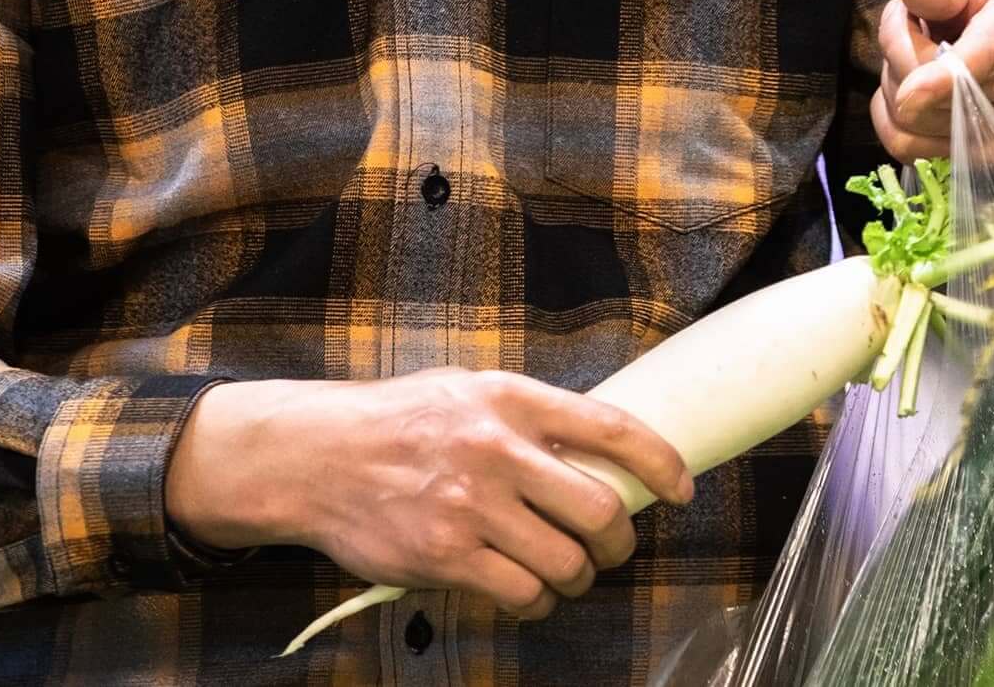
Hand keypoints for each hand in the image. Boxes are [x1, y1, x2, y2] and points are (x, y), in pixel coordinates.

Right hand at [164, 371, 691, 619]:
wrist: (312, 457)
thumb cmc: (395, 422)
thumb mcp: (466, 391)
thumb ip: (527, 416)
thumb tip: (595, 447)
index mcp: (511, 398)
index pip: (614, 429)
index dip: (661, 463)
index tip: (680, 488)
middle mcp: (497, 448)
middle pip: (600, 509)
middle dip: (619, 540)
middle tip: (610, 549)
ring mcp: (471, 504)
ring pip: (566, 561)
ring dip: (577, 577)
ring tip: (566, 574)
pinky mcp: (446, 554)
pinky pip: (522, 593)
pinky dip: (536, 602)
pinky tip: (527, 594)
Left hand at [871, 0, 993, 157]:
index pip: (988, 56)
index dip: (945, 79)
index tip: (908, 96)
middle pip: (943, 93)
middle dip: (901, 53)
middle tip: (907, 18)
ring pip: (923, 124)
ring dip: (896, 84)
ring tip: (915, 46)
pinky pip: (918, 151)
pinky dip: (895, 120)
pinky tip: (908, 84)